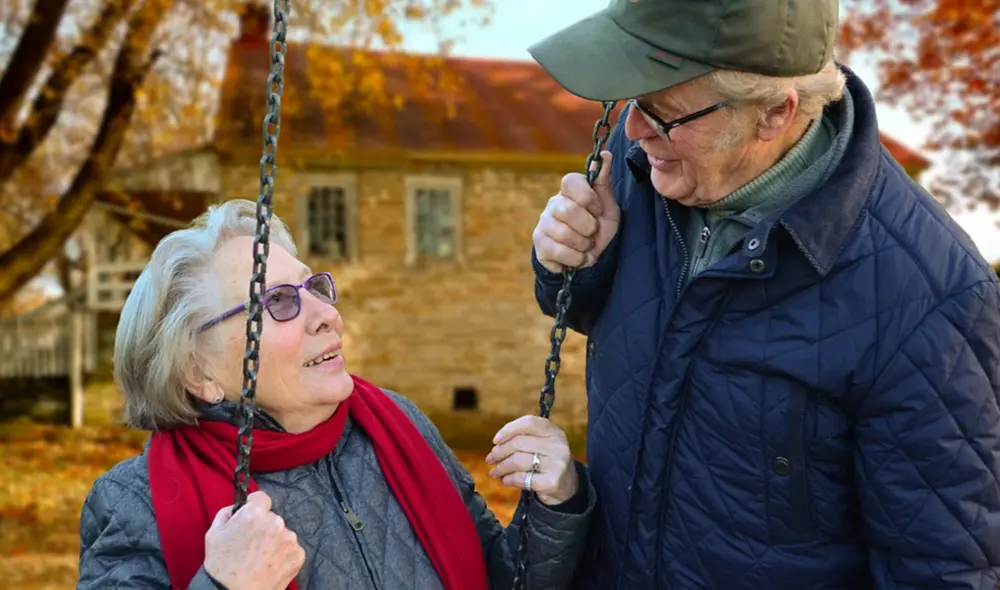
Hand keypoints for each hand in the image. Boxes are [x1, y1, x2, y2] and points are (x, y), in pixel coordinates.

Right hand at [203, 491, 304, 589]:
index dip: (255, 506)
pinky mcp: (298, 555)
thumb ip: (228, 512)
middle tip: (252, 544)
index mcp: (255, 514)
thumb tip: (239, 506)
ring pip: (283, 534)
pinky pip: (291, 549)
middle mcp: (276, 523)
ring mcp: (289, 540)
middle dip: (264, 527)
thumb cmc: (221, 565)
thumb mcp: (214, 533)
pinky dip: (283, 555)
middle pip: (272, 518)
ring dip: (275, 541)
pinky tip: (270, 565)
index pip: (262, 498)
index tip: (252, 515)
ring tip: (260, 558)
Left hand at [485, 415, 578, 505]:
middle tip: (490, 459)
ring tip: (494, 472)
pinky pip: (521, 478)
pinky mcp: (552, 482)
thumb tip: (497, 443)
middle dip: (499, 452)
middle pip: (518, 443)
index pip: (528, 423)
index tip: (495, 440)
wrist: (567, 486)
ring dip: (501, 467)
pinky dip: (509, 479)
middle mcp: (558, 446)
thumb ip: (525, 438)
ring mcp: (556, 464)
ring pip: (517, 461)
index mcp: (554, 432)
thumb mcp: (543, 444)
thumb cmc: (547, 461)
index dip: (508, 429)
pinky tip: (505, 480)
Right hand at [533, 150, 618, 273]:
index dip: (588, 198)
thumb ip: (604, 181)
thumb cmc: (599, 227)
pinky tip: (578, 257)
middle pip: (568, 210)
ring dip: (583, 245)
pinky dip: (575, 258)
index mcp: (569, 191)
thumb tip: (605, 154)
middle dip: (588, 227)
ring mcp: (543, 223)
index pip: (570, 181)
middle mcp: (553, 204)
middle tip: (593, 233)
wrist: (590, 258)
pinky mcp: (539, 244)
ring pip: (563, 233)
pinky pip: (558, 251)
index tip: (598, 210)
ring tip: (586, 246)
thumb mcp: (608, 205)